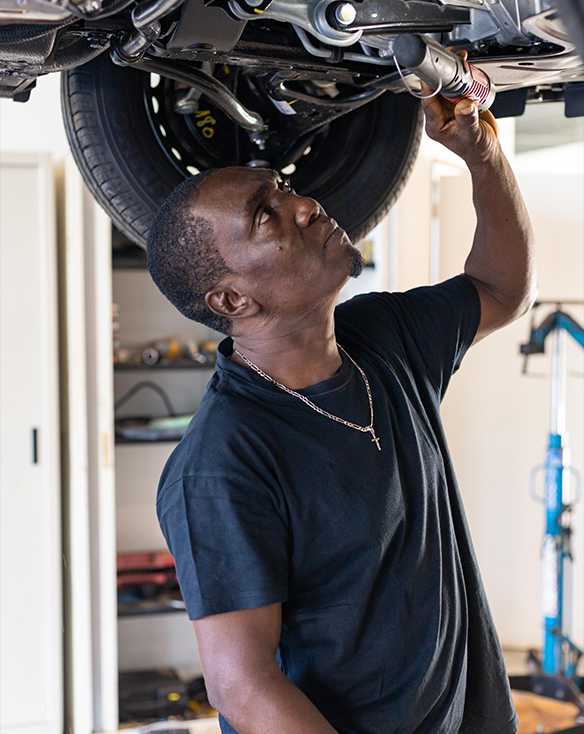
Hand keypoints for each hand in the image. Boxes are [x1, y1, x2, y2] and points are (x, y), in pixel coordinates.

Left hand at [419, 51, 500, 169]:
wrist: (488, 151)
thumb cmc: (477, 150)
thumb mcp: (472, 135)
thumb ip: (467, 120)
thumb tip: (465, 105)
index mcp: (436, 125)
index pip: (428, 101)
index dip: (430, 84)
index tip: (434, 69)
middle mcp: (440, 116)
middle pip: (436, 89)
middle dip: (443, 73)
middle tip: (451, 58)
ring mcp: (449, 108)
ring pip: (447, 85)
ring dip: (454, 72)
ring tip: (462, 59)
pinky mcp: (460, 102)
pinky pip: (459, 85)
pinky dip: (464, 76)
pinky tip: (468, 68)